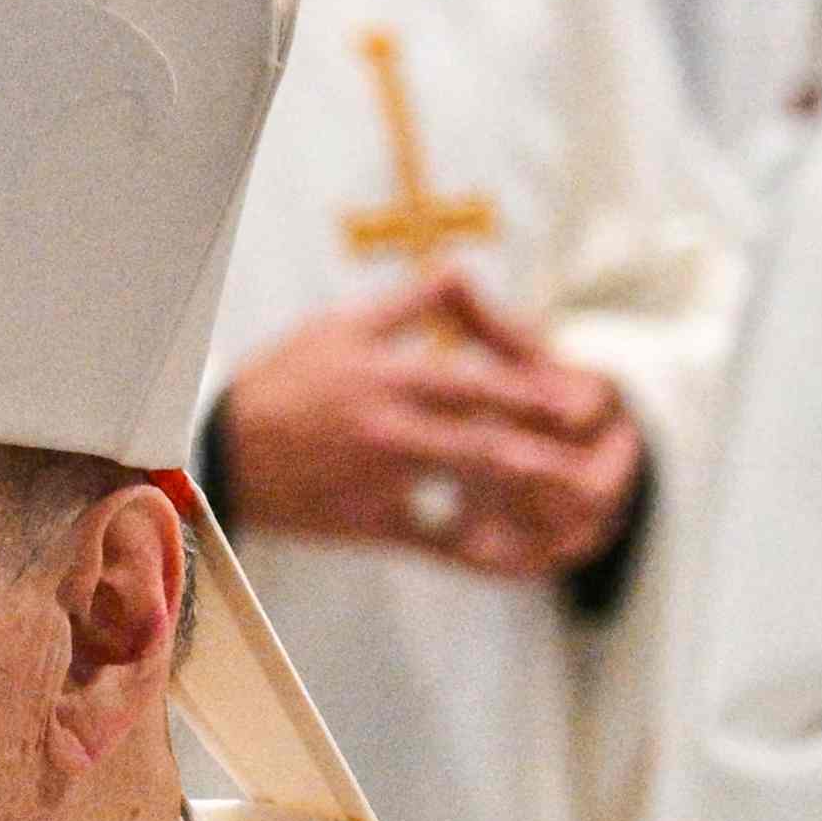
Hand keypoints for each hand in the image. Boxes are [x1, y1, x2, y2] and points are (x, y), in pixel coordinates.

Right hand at [218, 268, 646, 580]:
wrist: (215, 450)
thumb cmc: (280, 382)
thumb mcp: (339, 325)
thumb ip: (410, 302)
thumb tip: (465, 271)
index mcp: (384, 373)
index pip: (476, 379)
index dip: (536, 388)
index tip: (584, 396)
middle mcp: (388, 427)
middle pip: (488, 437)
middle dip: (553, 445)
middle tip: (606, 451)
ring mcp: (381, 480)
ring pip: (471, 488)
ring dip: (536, 493)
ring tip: (585, 498)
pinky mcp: (370, 523)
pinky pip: (438, 541)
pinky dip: (485, 547)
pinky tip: (524, 548)